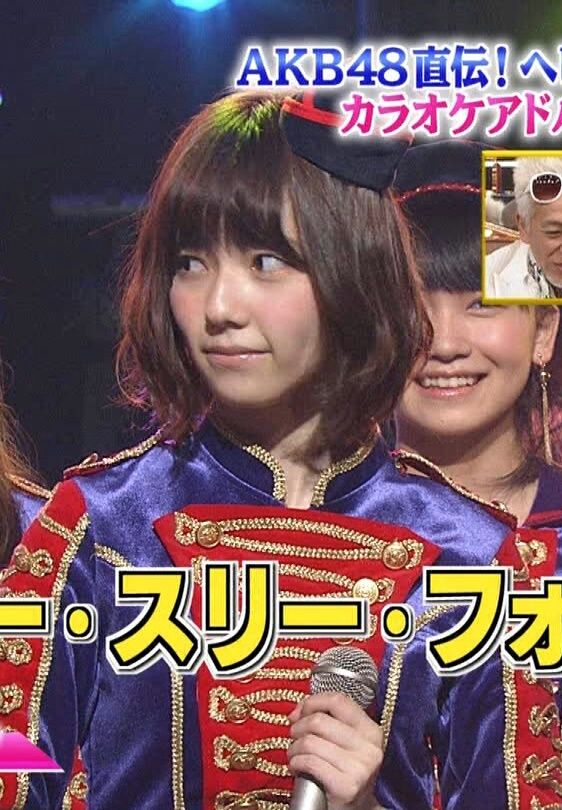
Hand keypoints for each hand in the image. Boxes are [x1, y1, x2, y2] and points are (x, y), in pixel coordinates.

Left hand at [287, 692, 383, 809]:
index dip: (313, 702)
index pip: (338, 700)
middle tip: (294, 738)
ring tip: (295, 755)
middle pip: (319, 720)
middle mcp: (369, 748)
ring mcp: (359, 768)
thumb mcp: (346, 742)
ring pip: (310, 741)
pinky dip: (295, 762)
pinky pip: (309, 762)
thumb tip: (296, 712)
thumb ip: (327, 719)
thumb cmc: (344, 771)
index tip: (299, 713)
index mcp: (371, 731)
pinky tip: (297, 768)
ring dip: (294, 748)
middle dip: (298, 728)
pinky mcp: (346, 787)